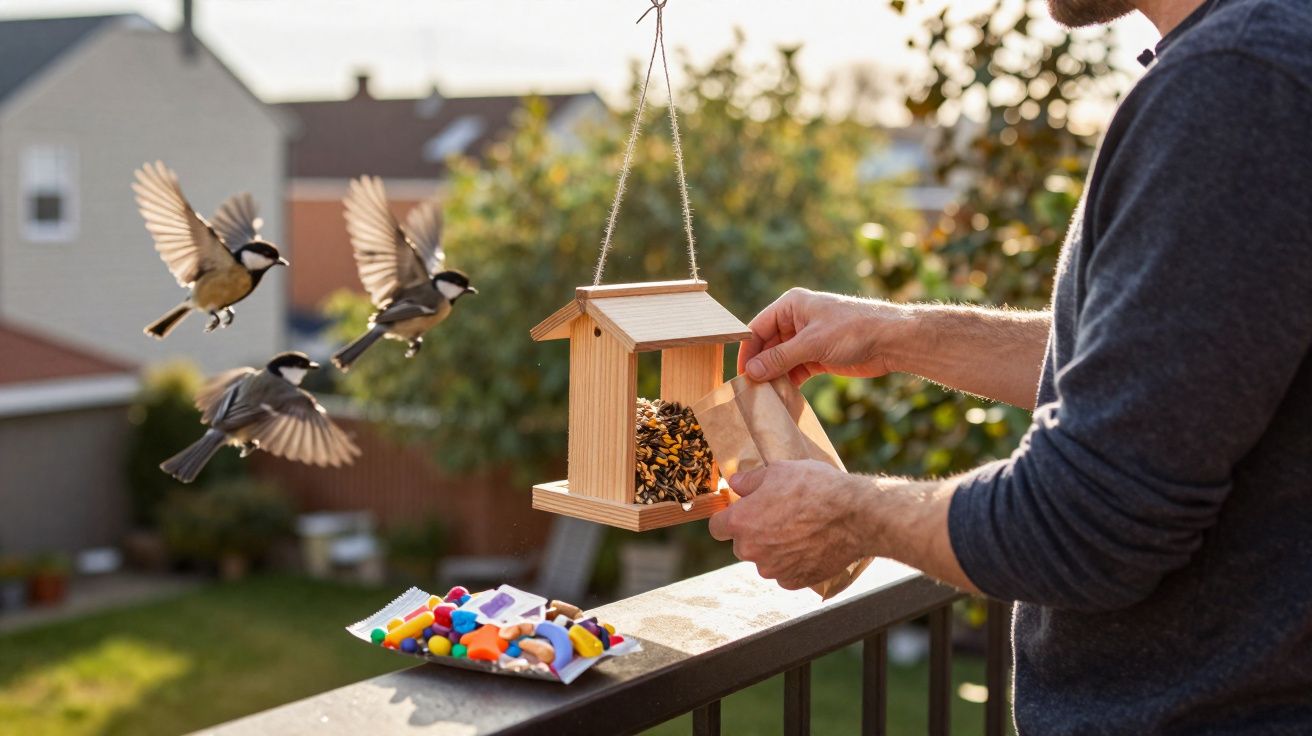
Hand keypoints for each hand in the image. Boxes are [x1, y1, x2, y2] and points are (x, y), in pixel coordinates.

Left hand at [708, 460, 870, 590]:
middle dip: (754, 534)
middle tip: (779, 517)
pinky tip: (810, 545)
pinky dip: (793, 562)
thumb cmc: (816, 489)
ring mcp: (773, 570)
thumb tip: (735, 484)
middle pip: (742, 545)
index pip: (717, 528)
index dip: (729, 518)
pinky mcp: (794, 581)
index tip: (743, 512)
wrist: (855, 516)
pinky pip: (786, 573)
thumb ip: (750, 481)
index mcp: (742, 522)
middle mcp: (752, 551)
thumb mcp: (779, 471)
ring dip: (774, 549)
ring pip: (765, 561)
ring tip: (800, 530)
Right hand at [738, 288, 912, 385]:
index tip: (742, 375)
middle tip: (751, 391)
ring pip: (781, 360)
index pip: (757, 328)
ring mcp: (807, 339)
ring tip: (765, 397)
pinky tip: (783, 396)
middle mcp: (796, 320)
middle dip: (760, 367)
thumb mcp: (812, 343)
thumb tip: (751, 372)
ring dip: (774, 377)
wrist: (891, 340)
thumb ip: (780, 358)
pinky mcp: (818, 356)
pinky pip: (795, 370)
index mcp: (791, 305)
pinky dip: (789, 382)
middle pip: (767, 346)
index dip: (747, 351)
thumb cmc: (852, 330)